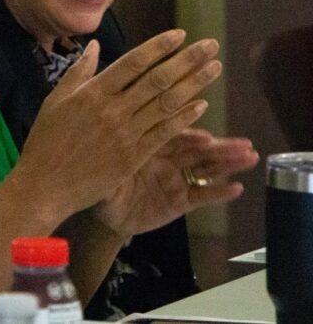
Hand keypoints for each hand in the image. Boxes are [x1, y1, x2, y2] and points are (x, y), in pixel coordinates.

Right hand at [13, 30, 221, 224]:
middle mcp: (112, 110)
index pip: (133, 63)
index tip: (180, 35)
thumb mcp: (55, 101)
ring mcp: (125, 134)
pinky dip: (184, 118)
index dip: (159, 47)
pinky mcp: (133, 157)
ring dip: (194, 85)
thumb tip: (94, 46)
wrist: (45, 185)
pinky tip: (201, 105)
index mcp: (92, 93)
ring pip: (167, 104)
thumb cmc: (45, 142)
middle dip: (187, 60)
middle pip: (157, 80)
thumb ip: (78, 72)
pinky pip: (164, 133)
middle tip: (210, 45)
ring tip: (214, 68)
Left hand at [92, 128, 259, 236]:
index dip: (190, 136)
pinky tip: (238, 188)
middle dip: (220, 147)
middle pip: (196, 150)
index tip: (206, 137)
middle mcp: (166, 159)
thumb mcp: (103, 171)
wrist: (106, 216)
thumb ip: (107, 159)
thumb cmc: (102, 185)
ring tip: (251, 157)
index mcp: (148, 145)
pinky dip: (219, 192)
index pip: (172, 136)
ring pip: (205, 169)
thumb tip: (101, 144)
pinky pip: (202, 195)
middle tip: (244, 144)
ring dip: (228, 163)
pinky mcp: (181, 201)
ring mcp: (176, 179)